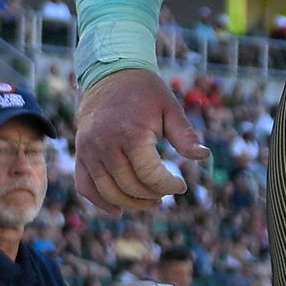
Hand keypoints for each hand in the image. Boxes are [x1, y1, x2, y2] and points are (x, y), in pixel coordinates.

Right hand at [75, 68, 190, 211]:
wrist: (110, 74)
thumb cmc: (145, 92)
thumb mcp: (170, 108)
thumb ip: (185, 136)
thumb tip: (204, 156)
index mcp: (131, 135)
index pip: (150, 176)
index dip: (169, 186)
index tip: (181, 185)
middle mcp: (105, 145)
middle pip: (130, 187)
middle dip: (152, 195)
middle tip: (166, 193)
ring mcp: (88, 151)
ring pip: (108, 192)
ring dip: (131, 203)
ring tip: (150, 202)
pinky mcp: (80, 153)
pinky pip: (85, 186)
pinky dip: (99, 202)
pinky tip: (118, 211)